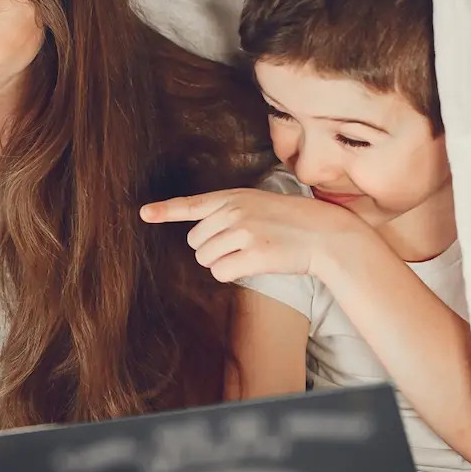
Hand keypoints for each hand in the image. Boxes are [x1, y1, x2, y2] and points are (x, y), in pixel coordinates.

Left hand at [140, 187, 364, 280]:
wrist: (326, 233)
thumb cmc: (292, 221)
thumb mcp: (258, 204)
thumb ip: (228, 213)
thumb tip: (199, 241)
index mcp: (233, 197)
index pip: (192, 204)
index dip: (165, 210)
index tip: (144, 213)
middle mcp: (234, 212)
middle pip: (196, 243)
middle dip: (212, 249)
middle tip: (242, 245)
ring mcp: (243, 232)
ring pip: (206, 260)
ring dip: (223, 263)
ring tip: (251, 252)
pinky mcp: (254, 254)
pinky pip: (222, 273)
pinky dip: (233, 274)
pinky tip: (255, 264)